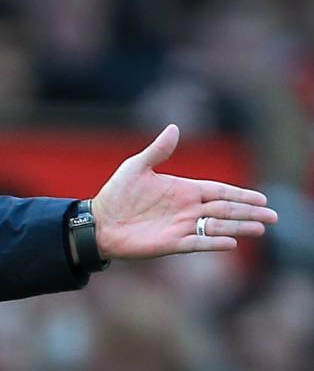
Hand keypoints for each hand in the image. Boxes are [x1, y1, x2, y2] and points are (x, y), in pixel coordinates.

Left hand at [92, 124, 277, 259]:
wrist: (98, 222)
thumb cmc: (116, 195)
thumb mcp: (136, 167)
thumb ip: (158, 150)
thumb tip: (174, 127)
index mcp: (184, 190)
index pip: (219, 191)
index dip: (240, 194)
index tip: (262, 199)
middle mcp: (187, 209)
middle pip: (225, 210)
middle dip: (249, 212)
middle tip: (273, 217)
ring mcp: (180, 226)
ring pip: (217, 226)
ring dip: (239, 227)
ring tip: (260, 229)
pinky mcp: (171, 243)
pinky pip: (197, 242)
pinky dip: (213, 242)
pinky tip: (230, 243)